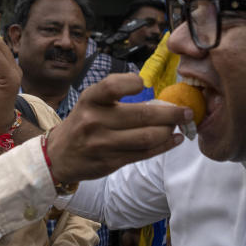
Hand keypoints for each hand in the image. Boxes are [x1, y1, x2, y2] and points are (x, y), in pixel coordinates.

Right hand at [46, 73, 190, 182]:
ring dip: (169, 131)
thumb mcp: (90, 103)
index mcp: (90, 100)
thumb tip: (158, 97)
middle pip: (141, 115)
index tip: (144, 84)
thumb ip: (116, 98)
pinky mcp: (110, 162)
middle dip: (170, 113)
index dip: (132, 83)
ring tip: (179, 126)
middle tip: (186, 111)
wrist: (58, 156)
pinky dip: (164, 146)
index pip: (112, 86)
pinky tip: (174, 140)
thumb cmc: (82, 124)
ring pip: (146, 137)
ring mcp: (102, 144)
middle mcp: (94, 121)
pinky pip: (143, 154)